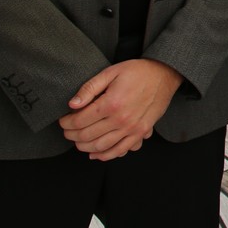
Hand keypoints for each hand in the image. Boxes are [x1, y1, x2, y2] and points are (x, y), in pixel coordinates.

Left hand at [59, 59, 182, 160]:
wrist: (164, 74)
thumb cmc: (138, 72)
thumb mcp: (111, 72)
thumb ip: (90, 88)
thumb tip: (72, 104)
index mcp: (112, 103)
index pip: (80, 120)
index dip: (67, 122)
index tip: (63, 120)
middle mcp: (121, 119)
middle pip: (87, 136)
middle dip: (72, 135)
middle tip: (67, 131)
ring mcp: (132, 128)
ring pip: (101, 147)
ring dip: (84, 147)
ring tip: (78, 141)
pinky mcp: (141, 132)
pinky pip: (120, 150)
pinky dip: (106, 155)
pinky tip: (96, 153)